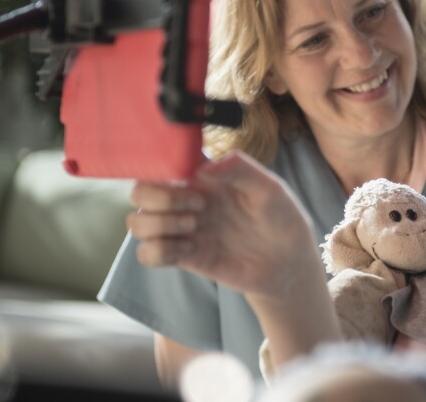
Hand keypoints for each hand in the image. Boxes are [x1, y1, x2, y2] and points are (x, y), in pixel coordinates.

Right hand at [127, 151, 319, 298]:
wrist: (290, 262)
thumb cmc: (282, 218)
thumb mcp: (270, 188)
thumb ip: (240, 169)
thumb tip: (203, 168)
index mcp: (203, 175)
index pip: (160, 163)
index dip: (159, 168)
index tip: (186, 177)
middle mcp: (186, 199)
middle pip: (139, 192)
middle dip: (159, 198)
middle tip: (198, 205)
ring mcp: (183, 229)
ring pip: (135, 223)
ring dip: (158, 224)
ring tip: (194, 227)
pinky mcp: (185, 257)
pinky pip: (147, 254)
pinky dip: (159, 251)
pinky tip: (189, 250)